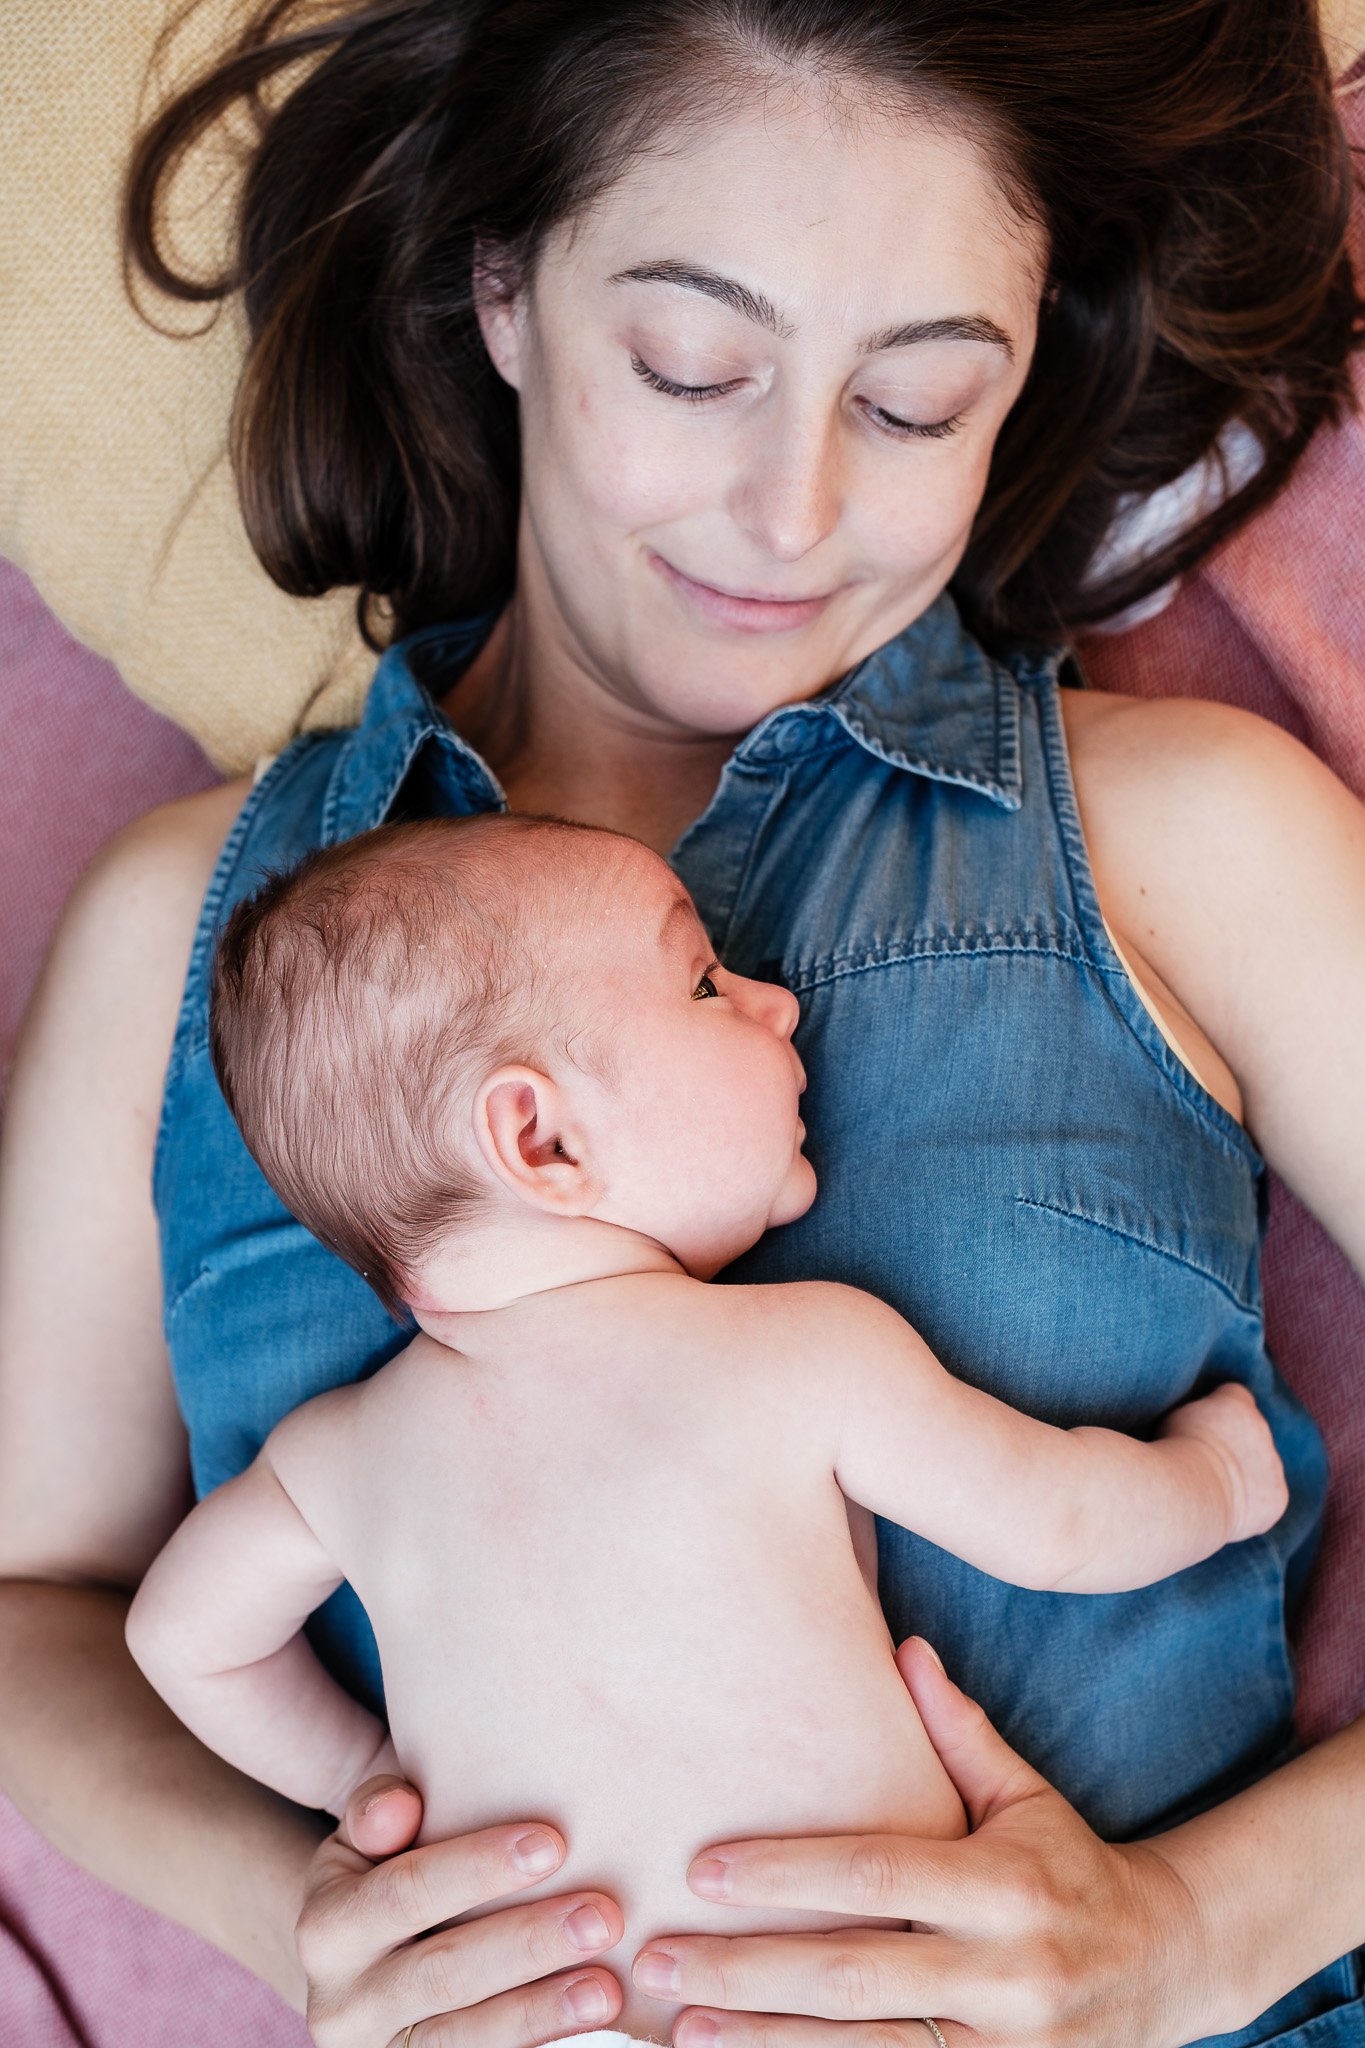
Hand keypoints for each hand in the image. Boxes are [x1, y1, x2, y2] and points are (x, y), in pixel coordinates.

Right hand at [297, 1773, 624, 2045]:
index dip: (476, 1868)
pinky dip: (535, 2043)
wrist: (363, 1967)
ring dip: (541, 2012)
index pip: (403, 1892)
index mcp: (326, 1927)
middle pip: (440, 1974)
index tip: (553, 1843)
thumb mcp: (366, 1840)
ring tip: (606, 1988)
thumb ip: (377, 1811)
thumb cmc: (387, 1873)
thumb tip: (401, 1805)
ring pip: (461, 2039)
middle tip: (603, 1916)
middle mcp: (341, 2003)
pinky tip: (589, 2020)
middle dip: (526, 1944)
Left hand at [631, 1640, 1213, 2047]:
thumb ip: (958, 1732)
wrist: (1168, 1971)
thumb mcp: (1024, 1796)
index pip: (877, 1877)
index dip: (786, 1874)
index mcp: (1006, 1890)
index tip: (702, 1870)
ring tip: (677, 2030)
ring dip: (764, 2045)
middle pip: (854, 1978)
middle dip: (748, 1971)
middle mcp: (1006, 1978)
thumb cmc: (1069, 1868)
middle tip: (660, 1958)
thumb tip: (901, 1646)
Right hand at [1160, 1382, 1287, 1540]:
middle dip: (1234, 1445)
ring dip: (1244, 1474)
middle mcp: (1262, 1428)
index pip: (1235, 1396)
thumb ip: (1199, 1411)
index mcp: (1236, 1402)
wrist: (1191, 1490)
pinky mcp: (1278, 1497)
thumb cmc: (1173, 1452)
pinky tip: (1226, 1507)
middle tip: (1204, 1463)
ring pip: (1262, 1467)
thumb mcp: (1176, 1415)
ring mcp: (1274, 1464)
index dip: (1219, 1411)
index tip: (1203, 1426)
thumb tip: (1203, 1420)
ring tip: (1211, 1489)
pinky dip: (1252, 1505)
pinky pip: (1267, 1498)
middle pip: (1252, 1432)